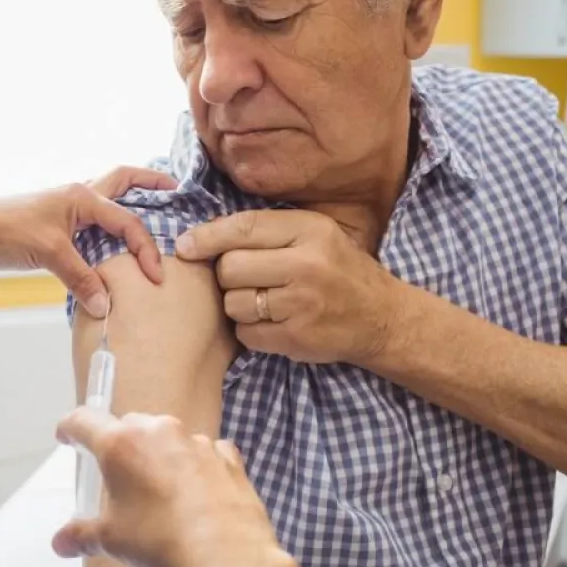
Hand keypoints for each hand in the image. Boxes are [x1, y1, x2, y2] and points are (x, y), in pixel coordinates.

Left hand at [0, 166, 175, 316]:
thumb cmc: (7, 232)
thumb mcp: (51, 255)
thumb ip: (82, 279)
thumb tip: (106, 307)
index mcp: (82, 196)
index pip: (128, 222)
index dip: (146, 250)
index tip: (156, 277)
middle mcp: (78, 196)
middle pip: (123, 180)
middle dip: (150, 182)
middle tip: (174, 187)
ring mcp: (67, 209)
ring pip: (108, 198)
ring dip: (130, 200)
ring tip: (154, 208)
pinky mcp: (57, 226)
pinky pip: (93, 222)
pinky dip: (109, 227)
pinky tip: (115, 242)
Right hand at [51, 409, 307, 566]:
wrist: (224, 554)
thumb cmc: (162, 540)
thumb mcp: (111, 540)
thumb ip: (83, 535)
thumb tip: (64, 542)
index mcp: (120, 444)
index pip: (85, 421)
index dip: (71, 428)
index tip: (68, 434)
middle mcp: (158, 431)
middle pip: (129, 425)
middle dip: (120, 445)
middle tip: (117, 475)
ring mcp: (195, 440)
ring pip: (168, 437)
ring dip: (160, 455)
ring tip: (160, 492)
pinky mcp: (225, 455)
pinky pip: (204, 451)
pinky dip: (197, 465)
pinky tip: (196, 492)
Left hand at [175, 209, 401, 364]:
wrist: (381, 318)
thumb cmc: (338, 270)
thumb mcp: (314, 235)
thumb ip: (268, 231)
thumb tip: (202, 234)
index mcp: (310, 230)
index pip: (244, 228)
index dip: (207, 237)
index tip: (185, 246)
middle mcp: (306, 264)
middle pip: (230, 267)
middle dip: (228, 275)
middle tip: (248, 279)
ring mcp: (301, 304)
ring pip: (233, 303)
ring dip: (238, 305)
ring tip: (264, 302)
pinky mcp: (297, 338)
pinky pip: (246, 333)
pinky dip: (250, 331)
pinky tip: (272, 323)